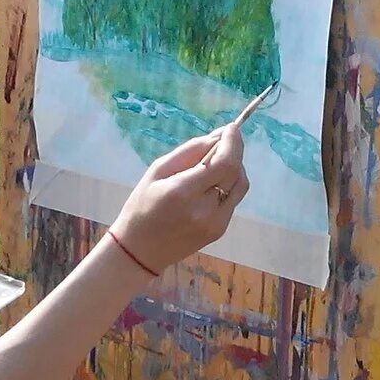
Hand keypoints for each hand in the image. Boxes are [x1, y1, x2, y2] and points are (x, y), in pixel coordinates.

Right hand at [109, 124, 249, 274]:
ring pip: (241, 186)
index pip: (224, 163)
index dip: (233, 142)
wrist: (139, 252)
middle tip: (224, 139)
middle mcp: (204, 210)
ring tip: (216, 162)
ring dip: (235, 168)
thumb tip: (218, 137)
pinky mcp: (220, 231)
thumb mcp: (156, 171)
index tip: (230, 128)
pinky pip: (233, 200)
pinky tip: (212, 183)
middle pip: (236, 172)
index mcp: (183, 192)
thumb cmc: (141, 206)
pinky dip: (229, 184)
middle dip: (235, 150)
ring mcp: (215, 223)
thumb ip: (189, 152)